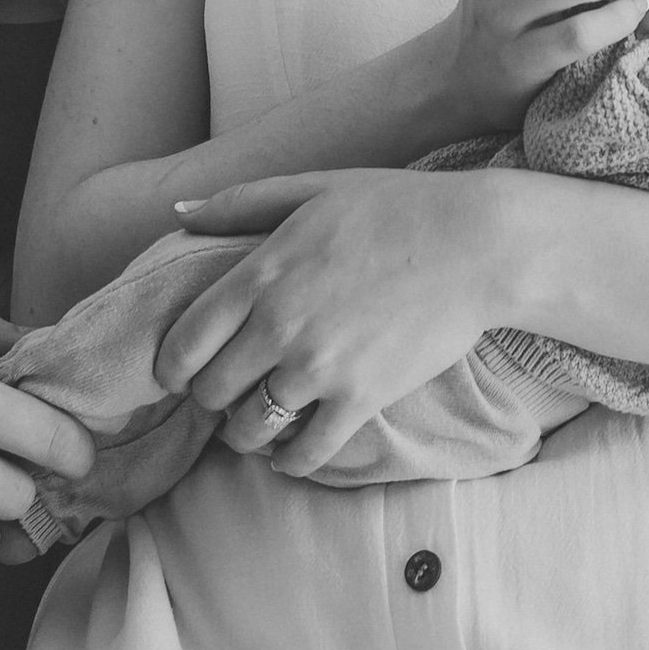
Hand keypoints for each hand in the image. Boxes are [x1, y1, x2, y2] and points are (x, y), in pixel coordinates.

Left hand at [156, 169, 525, 477]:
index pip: (184, 343)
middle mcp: (280, 326)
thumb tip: (178, 211)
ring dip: (244, 434)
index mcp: (260, 274)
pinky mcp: (362, 398)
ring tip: (254, 425)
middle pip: (211, 392)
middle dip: (210, 398)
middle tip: (224, 394)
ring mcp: (320, 367)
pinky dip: (290, 461)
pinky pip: (306, 452)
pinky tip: (291, 452)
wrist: (477, 245)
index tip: (179, 374)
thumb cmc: (395, 207)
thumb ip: (240, 202)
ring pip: (250, 429)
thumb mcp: (312, 188)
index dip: (171, 368)